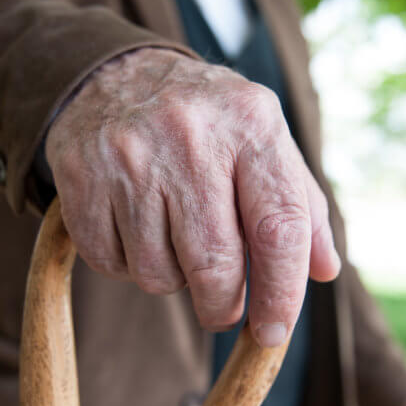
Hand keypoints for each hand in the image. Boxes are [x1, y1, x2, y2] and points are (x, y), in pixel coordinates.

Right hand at [45, 47, 340, 344]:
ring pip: (158, 274)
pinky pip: (110, 264)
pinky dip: (126, 265)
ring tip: (172, 240)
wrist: (114, 72)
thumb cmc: (207, 121)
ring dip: (171, 278)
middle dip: (223, 305)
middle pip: (215, 266)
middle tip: (222, 309)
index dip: (281, 294)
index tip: (274, 333)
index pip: (278, 228)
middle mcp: (191, 134)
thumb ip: (300, 204)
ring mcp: (130, 155)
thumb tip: (324, 271)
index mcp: (251, 123)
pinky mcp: (81, 175)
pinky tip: (134, 228)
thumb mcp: (263, 139)